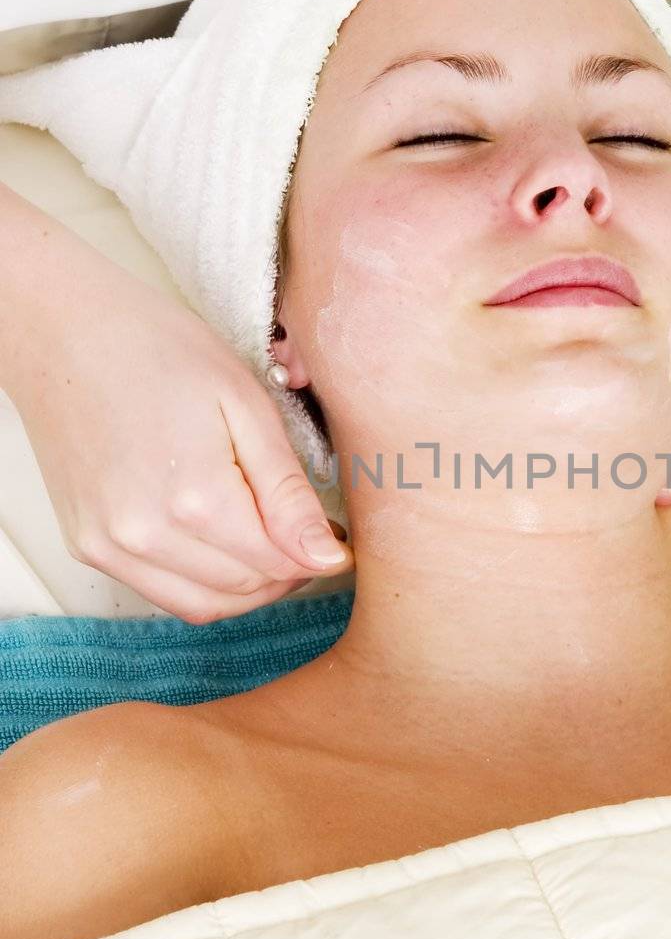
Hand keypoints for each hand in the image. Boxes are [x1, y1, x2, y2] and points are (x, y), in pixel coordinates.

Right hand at [10, 252, 352, 622]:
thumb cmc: (161, 351)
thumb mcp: (246, 406)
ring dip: (247, 586)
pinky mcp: (87, 546)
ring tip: (266, 539)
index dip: (318, 555)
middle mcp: (146, 536)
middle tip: (305, 532)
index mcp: (195, 498)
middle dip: (288, 570)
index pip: (280, 564)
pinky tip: (218, 542)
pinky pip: (161, 591)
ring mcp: (109, 546)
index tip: (335, 533)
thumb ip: (288, 492)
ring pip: (204, 605)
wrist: (67, 333)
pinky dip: (201, 581)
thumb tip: (328, 557)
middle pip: (246, 590)